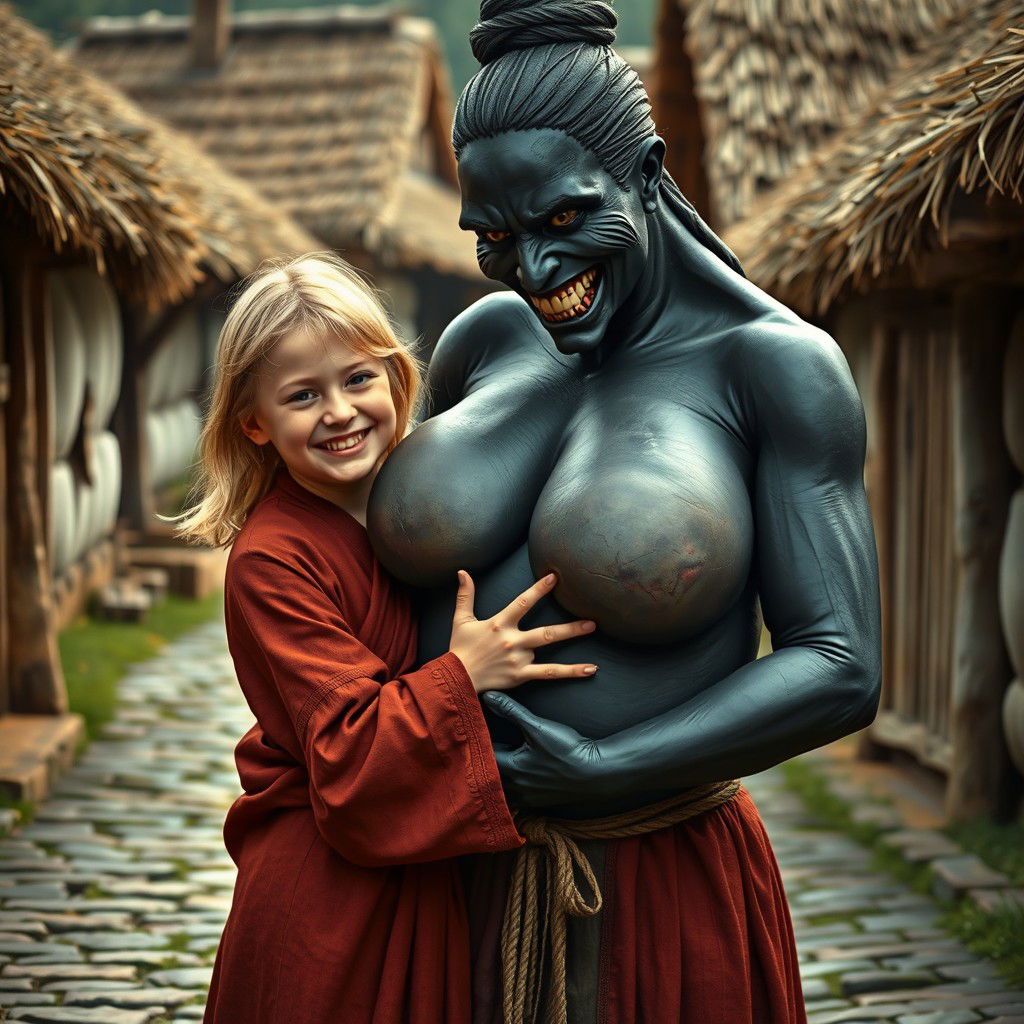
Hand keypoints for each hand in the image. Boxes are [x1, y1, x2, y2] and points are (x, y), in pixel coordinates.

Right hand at [449, 571, 597, 693]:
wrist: (455, 678)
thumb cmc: (459, 648)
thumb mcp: (461, 619)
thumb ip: (466, 595)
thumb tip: (463, 572)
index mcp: (499, 624)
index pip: (523, 602)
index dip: (539, 589)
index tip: (555, 577)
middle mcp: (511, 641)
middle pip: (545, 632)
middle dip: (570, 626)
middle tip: (592, 620)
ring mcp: (518, 659)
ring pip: (548, 650)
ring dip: (571, 641)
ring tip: (592, 632)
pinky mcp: (520, 675)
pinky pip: (549, 673)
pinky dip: (570, 672)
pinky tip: (590, 670)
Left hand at [483, 691, 609, 807]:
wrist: (597, 772)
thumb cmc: (566, 750)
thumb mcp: (536, 726)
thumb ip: (510, 710)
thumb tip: (488, 696)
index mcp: (510, 769)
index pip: (483, 755)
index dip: (478, 741)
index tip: (474, 731)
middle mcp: (515, 787)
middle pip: (489, 774)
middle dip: (485, 759)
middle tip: (481, 743)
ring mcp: (527, 797)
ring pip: (502, 787)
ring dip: (498, 775)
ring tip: (497, 759)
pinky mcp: (538, 801)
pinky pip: (516, 797)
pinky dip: (511, 786)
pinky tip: (517, 775)